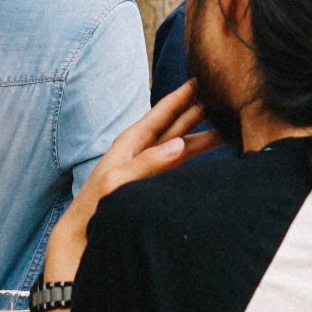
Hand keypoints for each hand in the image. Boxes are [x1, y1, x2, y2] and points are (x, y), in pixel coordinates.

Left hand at [41, 84, 219, 275]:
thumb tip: (179, 146)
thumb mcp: (119, 180)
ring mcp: (151, 166)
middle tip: (222, 98)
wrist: (84, 232)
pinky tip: (211, 150)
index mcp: (131, 142)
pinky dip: (197, 154)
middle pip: (176, 125)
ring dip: (203, 134)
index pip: (161, 114)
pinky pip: (181, 162)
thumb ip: (148, 162)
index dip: (181, 96)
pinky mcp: (156, 182)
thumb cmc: (96, 204)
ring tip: (227, 125)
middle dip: (198, 111)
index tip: (199, 79)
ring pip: (182, 143)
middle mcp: (143, 150)